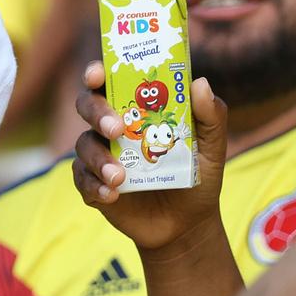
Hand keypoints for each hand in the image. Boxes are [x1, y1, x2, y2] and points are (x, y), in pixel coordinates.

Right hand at [72, 63, 227, 252]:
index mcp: (136, 108)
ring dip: (98, 158)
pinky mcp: (94, 185)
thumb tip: (200, 83)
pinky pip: (83, 180)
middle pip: (87, 106)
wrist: (188, 223)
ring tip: (119, 177)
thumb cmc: (198, 174)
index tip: (98, 75)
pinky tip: (113, 194)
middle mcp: (112, 128)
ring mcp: (101, 156)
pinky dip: (94, 186)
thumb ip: (211, 115)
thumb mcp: (212, 146)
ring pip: (83, 145)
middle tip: (116, 129)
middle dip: (96, 113)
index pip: (109, 80)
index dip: (98, 72)